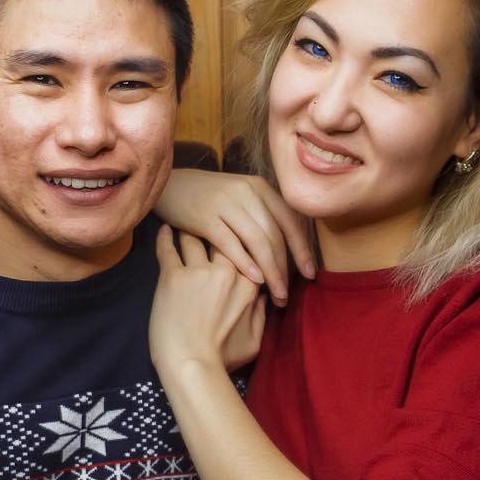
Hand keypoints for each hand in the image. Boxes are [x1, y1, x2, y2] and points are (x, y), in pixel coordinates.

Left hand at [150, 225, 266, 375]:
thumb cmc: (222, 359)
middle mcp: (227, 271)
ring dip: (189, 228)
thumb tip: (266, 296)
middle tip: (207, 217)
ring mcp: (198, 272)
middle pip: (222, 238)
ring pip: (195, 238)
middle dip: (215, 227)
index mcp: (249, 284)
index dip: (240, 240)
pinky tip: (165, 227)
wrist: (191, 366)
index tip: (234, 233)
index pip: (247, 251)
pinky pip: (168, 248)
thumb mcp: (254, 341)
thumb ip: (261, 315)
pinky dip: (165, 236)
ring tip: (184, 219)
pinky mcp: (172, 277)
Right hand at [153, 169, 314, 304]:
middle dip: (285, 268)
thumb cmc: (208, 197)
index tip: (310, 273)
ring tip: (275, 294)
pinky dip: (245, 263)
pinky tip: (254, 280)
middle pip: (274, 235)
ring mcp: (225, 202)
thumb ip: (261, 215)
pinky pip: (230, 242)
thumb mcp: (239, 196)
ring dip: (270, 271)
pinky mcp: (204, 215)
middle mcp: (246, 192)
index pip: (289, 221)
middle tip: (287, 294)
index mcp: (259, 187)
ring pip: (257, 241)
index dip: (302, 249)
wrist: (169, 184)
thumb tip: (286, 248)